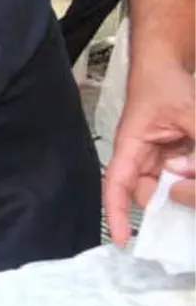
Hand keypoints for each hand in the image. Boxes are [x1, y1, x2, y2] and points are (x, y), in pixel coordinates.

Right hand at [105, 57, 195, 245]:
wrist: (166, 65)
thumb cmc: (163, 82)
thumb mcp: (189, 111)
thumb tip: (191, 174)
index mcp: (131, 146)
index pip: (116, 184)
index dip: (116, 213)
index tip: (121, 240)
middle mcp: (141, 157)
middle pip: (150, 192)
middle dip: (171, 199)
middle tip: (190, 199)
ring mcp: (159, 158)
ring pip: (170, 185)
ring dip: (186, 186)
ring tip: (193, 168)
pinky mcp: (175, 156)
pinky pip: (182, 175)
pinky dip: (191, 177)